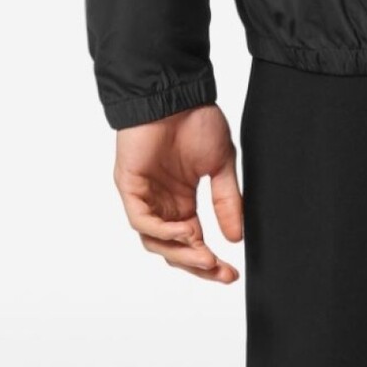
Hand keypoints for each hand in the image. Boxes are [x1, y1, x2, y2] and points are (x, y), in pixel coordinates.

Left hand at [114, 105, 243, 283]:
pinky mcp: (130, 186)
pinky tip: (186, 232)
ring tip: (205, 257)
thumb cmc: (196, 120)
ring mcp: (144, 196)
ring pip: (156, 241)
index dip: (210, 261)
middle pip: (173, 249)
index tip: (231, 273)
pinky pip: (142, 220)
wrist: (177, 93)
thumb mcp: (220, 165)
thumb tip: (236, 238)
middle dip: (197, 265)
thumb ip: (226, 201)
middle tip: (220, 272)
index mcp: (182, 201)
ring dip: (181, 253)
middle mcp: (162, 203)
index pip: (193, 242)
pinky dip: (163, 230)